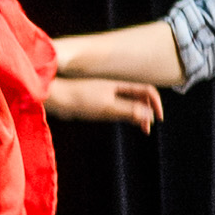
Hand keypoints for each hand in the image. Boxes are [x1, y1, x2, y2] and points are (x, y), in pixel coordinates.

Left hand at [47, 75, 166, 130]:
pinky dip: (124, 115)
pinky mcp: (96, 103)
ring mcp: (105, 95)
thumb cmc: (80, 99)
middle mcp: (114, 89)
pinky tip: (123, 122)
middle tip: (147, 129)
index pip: (146, 90)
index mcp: (119, 86)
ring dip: (136, 115)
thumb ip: (128, 111)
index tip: (158, 118)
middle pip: (139, 98)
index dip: (155, 103)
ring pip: (128, 104)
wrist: (56, 98)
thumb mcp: (108, 107)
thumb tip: (149, 116)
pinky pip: (116, 108)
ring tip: (141, 128)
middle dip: (147, 111)